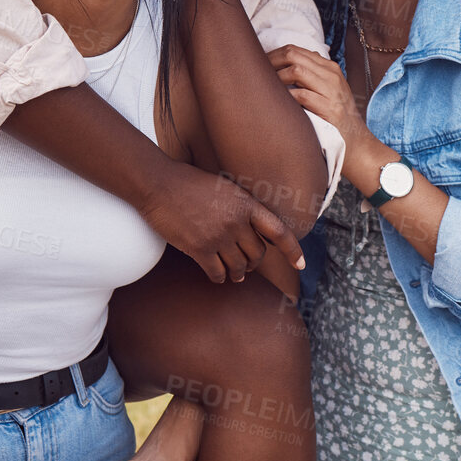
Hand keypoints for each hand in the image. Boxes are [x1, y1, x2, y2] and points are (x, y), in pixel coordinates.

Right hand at [140, 158, 304, 283]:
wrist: (159, 184)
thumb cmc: (190, 183)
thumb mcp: (225, 187)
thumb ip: (241, 206)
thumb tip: (253, 225)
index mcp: (246, 203)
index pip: (279, 231)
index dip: (293, 250)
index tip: (301, 264)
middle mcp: (236, 221)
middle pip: (257, 254)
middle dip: (254, 262)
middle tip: (248, 265)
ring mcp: (218, 236)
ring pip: (239, 267)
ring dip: (238, 273)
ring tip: (235, 274)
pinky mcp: (199, 248)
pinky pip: (217, 273)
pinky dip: (219, 277)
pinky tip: (216, 274)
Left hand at [269, 46, 370, 155]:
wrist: (356, 141)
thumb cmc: (336, 116)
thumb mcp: (328, 90)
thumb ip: (312, 75)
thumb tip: (283, 64)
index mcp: (329, 68)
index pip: (296, 50)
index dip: (273, 55)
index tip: (259, 66)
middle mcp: (331, 75)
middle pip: (293, 56)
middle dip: (270, 62)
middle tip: (256, 74)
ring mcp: (331, 91)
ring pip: (296, 71)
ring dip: (276, 78)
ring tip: (266, 88)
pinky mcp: (329, 109)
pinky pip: (301, 95)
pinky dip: (286, 97)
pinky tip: (279, 103)